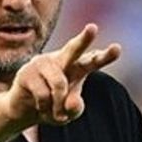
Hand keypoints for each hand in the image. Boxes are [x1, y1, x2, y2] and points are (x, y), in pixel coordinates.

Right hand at [3, 23, 121, 127]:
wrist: (24, 110)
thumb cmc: (53, 106)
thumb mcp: (69, 113)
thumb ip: (75, 108)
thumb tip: (72, 103)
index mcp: (77, 66)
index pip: (93, 60)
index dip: (105, 56)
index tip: (117, 48)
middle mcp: (61, 60)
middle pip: (74, 49)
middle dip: (84, 39)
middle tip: (93, 27)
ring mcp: (42, 63)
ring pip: (59, 85)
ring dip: (58, 106)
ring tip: (56, 114)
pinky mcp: (26, 72)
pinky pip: (43, 95)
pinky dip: (45, 108)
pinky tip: (39, 106)